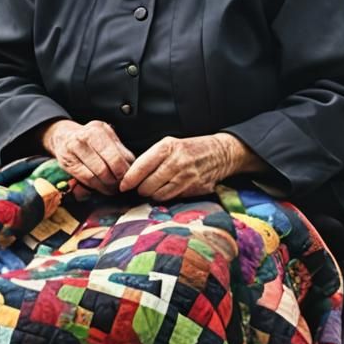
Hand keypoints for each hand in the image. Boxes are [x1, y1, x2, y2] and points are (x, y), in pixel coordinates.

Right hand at [40, 119, 135, 193]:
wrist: (63, 136)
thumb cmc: (90, 138)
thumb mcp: (106, 137)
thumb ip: (120, 150)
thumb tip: (133, 168)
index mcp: (99, 130)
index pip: (116, 157)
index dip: (125, 172)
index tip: (129, 178)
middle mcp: (85, 137)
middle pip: (106, 168)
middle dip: (116, 181)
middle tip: (121, 185)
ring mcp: (73, 150)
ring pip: (96, 176)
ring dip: (107, 186)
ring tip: (112, 188)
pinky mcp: (66, 163)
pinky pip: (85, 179)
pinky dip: (96, 186)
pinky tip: (101, 186)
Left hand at [119, 133, 258, 200]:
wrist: (220, 153)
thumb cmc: (189, 149)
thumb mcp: (169, 144)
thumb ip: (151, 158)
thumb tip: (131, 176)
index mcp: (167, 148)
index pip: (141, 166)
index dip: (129, 179)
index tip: (123, 186)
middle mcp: (176, 162)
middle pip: (148, 185)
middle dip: (141, 189)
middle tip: (140, 187)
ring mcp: (186, 177)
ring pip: (159, 195)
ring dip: (153, 195)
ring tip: (154, 189)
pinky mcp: (194, 188)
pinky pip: (172, 198)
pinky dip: (166, 197)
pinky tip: (167, 191)